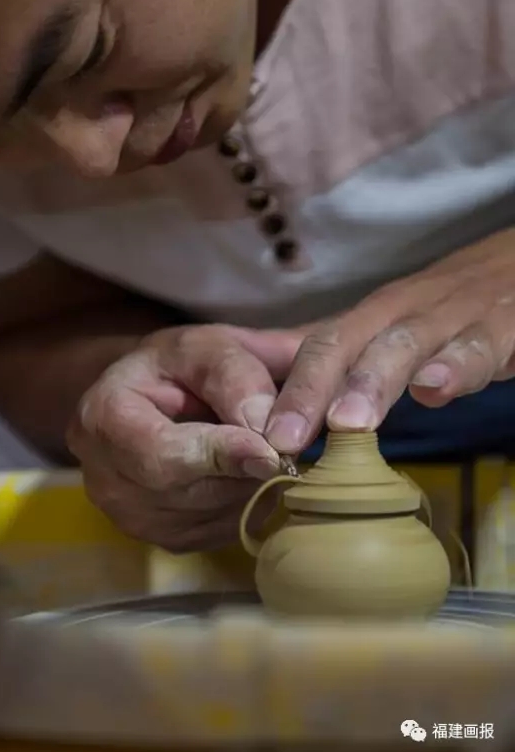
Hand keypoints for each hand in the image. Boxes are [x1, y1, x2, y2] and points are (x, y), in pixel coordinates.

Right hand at [66, 324, 301, 550]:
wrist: (159, 394)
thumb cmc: (182, 364)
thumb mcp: (207, 347)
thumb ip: (237, 379)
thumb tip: (270, 433)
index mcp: (102, 418)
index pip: (161, 452)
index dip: (218, 454)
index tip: (271, 452)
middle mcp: (104, 478)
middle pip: (189, 492)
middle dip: (244, 471)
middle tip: (290, 451)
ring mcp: (131, 518)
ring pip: (212, 516)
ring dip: (252, 488)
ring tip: (269, 450)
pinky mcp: (163, 541)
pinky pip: (222, 533)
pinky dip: (249, 505)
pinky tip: (253, 472)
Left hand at [265, 229, 514, 453]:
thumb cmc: (440, 311)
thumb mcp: (382, 330)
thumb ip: (334, 356)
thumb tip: (267, 382)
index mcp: (366, 319)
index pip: (315, 348)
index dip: (286, 392)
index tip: (261, 439)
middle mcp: (397, 313)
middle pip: (344, 343)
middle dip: (310, 390)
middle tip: (285, 439)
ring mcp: (447, 317)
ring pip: (403, 343)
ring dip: (372, 382)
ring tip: (348, 422)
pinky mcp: (499, 325)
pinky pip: (477, 345)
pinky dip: (456, 366)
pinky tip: (434, 388)